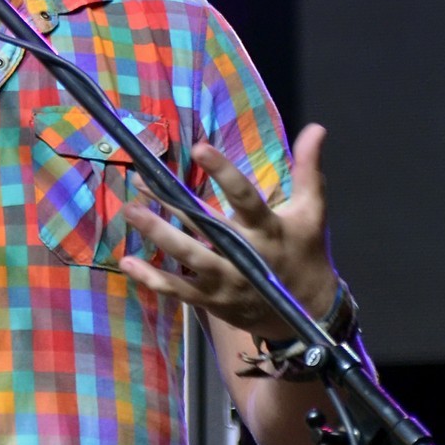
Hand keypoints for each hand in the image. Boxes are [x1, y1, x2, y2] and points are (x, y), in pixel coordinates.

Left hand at [118, 123, 338, 339]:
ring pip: (188, 257)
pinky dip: (152, 278)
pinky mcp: (212, 300)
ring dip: (158, 234)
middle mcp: (246, 255)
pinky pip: (179, 290)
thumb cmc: (306, 253)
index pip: (245, 197)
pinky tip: (128, 262)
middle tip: (141, 181)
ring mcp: (226, 281)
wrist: (307, 316)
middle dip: (173, 206)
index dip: (224, 173)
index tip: (199, 148)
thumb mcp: (312, 212)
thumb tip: (316, 128)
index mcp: (269, 229)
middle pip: (206, 227)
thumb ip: (308, 170)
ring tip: (130, 210)